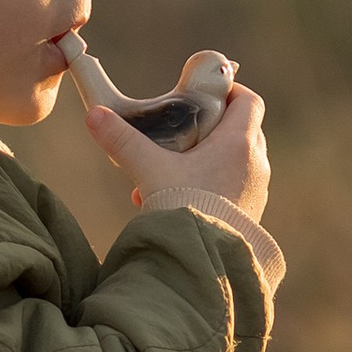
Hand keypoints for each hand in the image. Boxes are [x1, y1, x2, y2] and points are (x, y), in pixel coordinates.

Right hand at [83, 82, 270, 225]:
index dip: (230, 91)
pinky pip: (234, 189)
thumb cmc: (182, 207)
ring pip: (236, 162)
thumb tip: (94, 115)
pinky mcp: (250, 216)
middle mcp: (255, 164)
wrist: (202, 260)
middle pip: (243, 129)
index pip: (249, 100)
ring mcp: (256, 192)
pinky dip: (212, 186)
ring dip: (209, 160)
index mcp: (238, 143)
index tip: (205, 94)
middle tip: (184, 131)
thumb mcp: (148, 168)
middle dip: (213, 128)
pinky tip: (179, 201)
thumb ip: (122, 140)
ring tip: (171, 172)